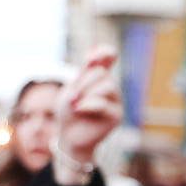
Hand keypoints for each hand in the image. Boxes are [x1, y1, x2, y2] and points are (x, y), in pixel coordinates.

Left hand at [55, 47, 121, 162]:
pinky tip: (79, 111)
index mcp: (99, 78)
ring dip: (85, 95)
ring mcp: (116, 101)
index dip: (105, 53)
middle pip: (101, 73)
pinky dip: (87, 106)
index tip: (91, 56)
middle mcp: (111, 88)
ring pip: (106, 87)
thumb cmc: (69, 112)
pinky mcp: (117, 115)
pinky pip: (103, 103)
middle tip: (71, 98)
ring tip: (75, 105)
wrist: (68, 136)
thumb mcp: (73, 87)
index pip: (109, 58)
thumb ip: (84, 71)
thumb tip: (93, 49)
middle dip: (83, 83)